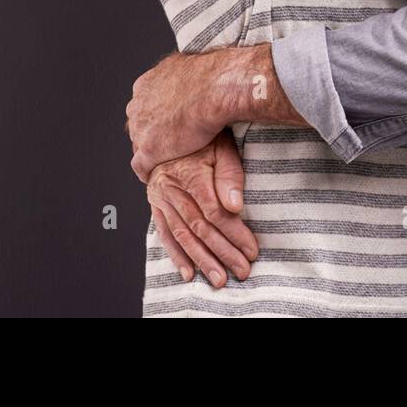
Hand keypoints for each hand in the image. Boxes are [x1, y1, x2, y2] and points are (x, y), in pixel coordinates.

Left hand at [126, 50, 230, 182]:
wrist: (212, 90)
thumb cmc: (211, 78)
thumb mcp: (192, 69)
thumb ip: (186, 76)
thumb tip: (198, 75)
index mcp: (146, 84)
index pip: (145, 105)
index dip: (158, 116)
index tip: (169, 122)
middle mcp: (138, 104)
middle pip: (140, 124)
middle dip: (152, 132)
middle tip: (170, 140)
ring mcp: (141, 127)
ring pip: (140, 144)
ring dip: (152, 151)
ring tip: (166, 158)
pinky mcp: (148, 149)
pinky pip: (141, 166)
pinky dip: (148, 171)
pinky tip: (155, 176)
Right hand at [147, 130, 258, 287]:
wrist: (170, 126)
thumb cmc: (204, 137)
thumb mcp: (222, 146)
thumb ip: (230, 175)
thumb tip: (236, 206)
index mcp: (190, 173)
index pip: (214, 212)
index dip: (234, 233)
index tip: (252, 250)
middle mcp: (171, 188)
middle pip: (200, 227)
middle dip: (223, 252)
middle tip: (241, 271)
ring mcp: (160, 198)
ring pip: (183, 234)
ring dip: (202, 260)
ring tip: (219, 279)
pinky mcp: (155, 204)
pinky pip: (164, 233)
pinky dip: (176, 255)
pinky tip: (188, 273)